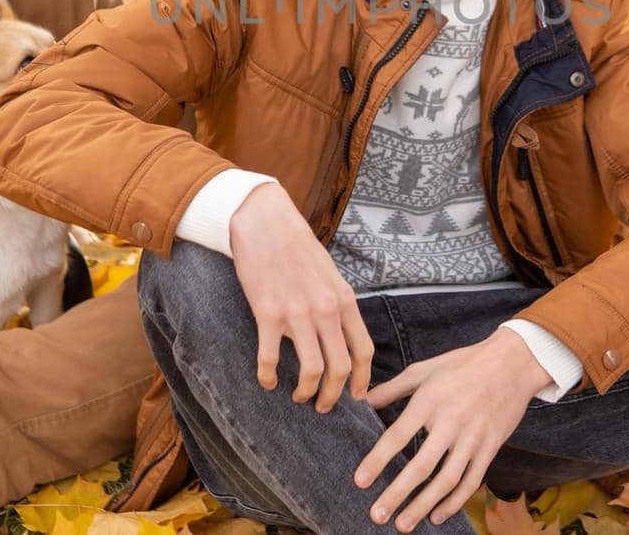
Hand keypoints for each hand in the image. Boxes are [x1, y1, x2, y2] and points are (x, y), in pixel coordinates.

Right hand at [230, 183, 372, 411]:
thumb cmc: (296, 247)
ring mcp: (298, 313)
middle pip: (341, 367)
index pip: (364, 350)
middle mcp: (326, 309)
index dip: (362, 379)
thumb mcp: (329, 274)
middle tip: (323, 406)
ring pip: (312, 370)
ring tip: (298, 396)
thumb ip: (336, 304)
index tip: (357, 397)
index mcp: (343, 299)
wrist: (265, 221)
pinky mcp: (268, 314)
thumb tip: (341, 335)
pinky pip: (270, 359)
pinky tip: (266, 381)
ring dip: (306, 392)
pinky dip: (268, 377)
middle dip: (334, 395)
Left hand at [356, 329, 550, 530]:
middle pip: (421, 466)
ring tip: (403, 524)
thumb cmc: (463, 364)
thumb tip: (364, 402)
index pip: (398, 436)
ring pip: (447, 480)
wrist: (512, 363)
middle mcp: (451, 421)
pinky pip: (471, 481)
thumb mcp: (424, 369)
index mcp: (430, 399)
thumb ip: (393, 388)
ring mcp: (473, 437)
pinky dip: (454, 502)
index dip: (377, 460)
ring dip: (423, 505)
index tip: (360, 482)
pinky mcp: (491, 447)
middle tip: (378, 514)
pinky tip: (437, 515)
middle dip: (397, 493)